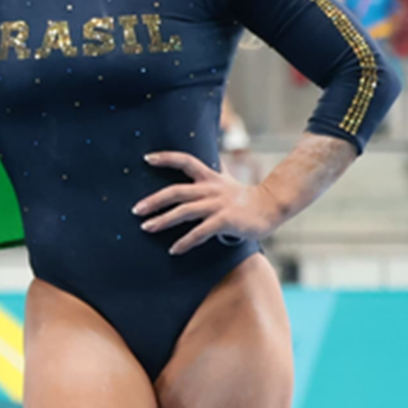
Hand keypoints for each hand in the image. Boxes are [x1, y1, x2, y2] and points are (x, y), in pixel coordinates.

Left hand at [135, 151, 281, 253]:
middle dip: (154, 200)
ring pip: (184, 211)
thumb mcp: (225, 179)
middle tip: (136, 209)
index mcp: (209, 177)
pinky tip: (173, 249)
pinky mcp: (225, 221)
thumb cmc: (244, 195)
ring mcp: (217, 205)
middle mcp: (210, 189)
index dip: (166, 157)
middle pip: (176, 191)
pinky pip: (199, 232)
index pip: (185, 160)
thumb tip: (203, 159)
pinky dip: (185, 242)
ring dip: (163, 220)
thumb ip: (211, 171)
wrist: (271, 206)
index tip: (147, 158)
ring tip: (146, 228)